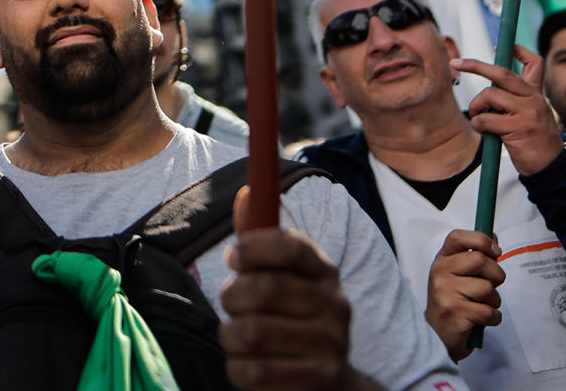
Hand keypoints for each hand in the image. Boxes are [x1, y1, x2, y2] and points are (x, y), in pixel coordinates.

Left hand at [219, 188, 352, 390]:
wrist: (330, 379)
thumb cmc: (293, 315)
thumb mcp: (284, 276)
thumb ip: (261, 240)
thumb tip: (245, 193)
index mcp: (325, 271)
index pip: (290, 245)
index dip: (253, 246)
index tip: (233, 256)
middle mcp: (335, 306)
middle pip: (263, 289)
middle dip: (232, 296)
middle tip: (231, 302)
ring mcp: (330, 345)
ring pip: (251, 332)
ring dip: (230, 334)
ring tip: (237, 334)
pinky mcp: (317, 380)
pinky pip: (252, 371)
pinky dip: (237, 367)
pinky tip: (247, 362)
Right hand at [424, 229, 503, 360]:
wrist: (436, 336)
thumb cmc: (452, 303)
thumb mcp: (458, 276)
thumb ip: (475, 257)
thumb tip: (494, 238)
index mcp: (442, 260)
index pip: (458, 237)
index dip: (481, 240)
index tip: (495, 252)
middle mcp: (440, 272)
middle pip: (480, 260)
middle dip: (495, 276)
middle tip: (489, 287)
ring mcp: (446, 292)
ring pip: (488, 289)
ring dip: (493, 302)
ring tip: (480, 307)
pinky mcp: (456, 312)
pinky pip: (489, 311)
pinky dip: (492, 318)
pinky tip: (480, 320)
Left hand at [454, 46, 561, 175]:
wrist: (551, 167)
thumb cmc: (534, 141)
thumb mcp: (532, 114)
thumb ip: (517, 99)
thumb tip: (490, 86)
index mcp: (536, 94)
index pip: (534, 63)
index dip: (518, 50)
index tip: (497, 46)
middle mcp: (534, 99)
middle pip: (502, 73)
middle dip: (476, 66)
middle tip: (456, 63)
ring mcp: (527, 113)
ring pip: (490, 95)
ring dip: (476, 107)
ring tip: (479, 118)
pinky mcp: (519, 128)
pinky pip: (486, 118)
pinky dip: (478, 123)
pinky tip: (483, 131)